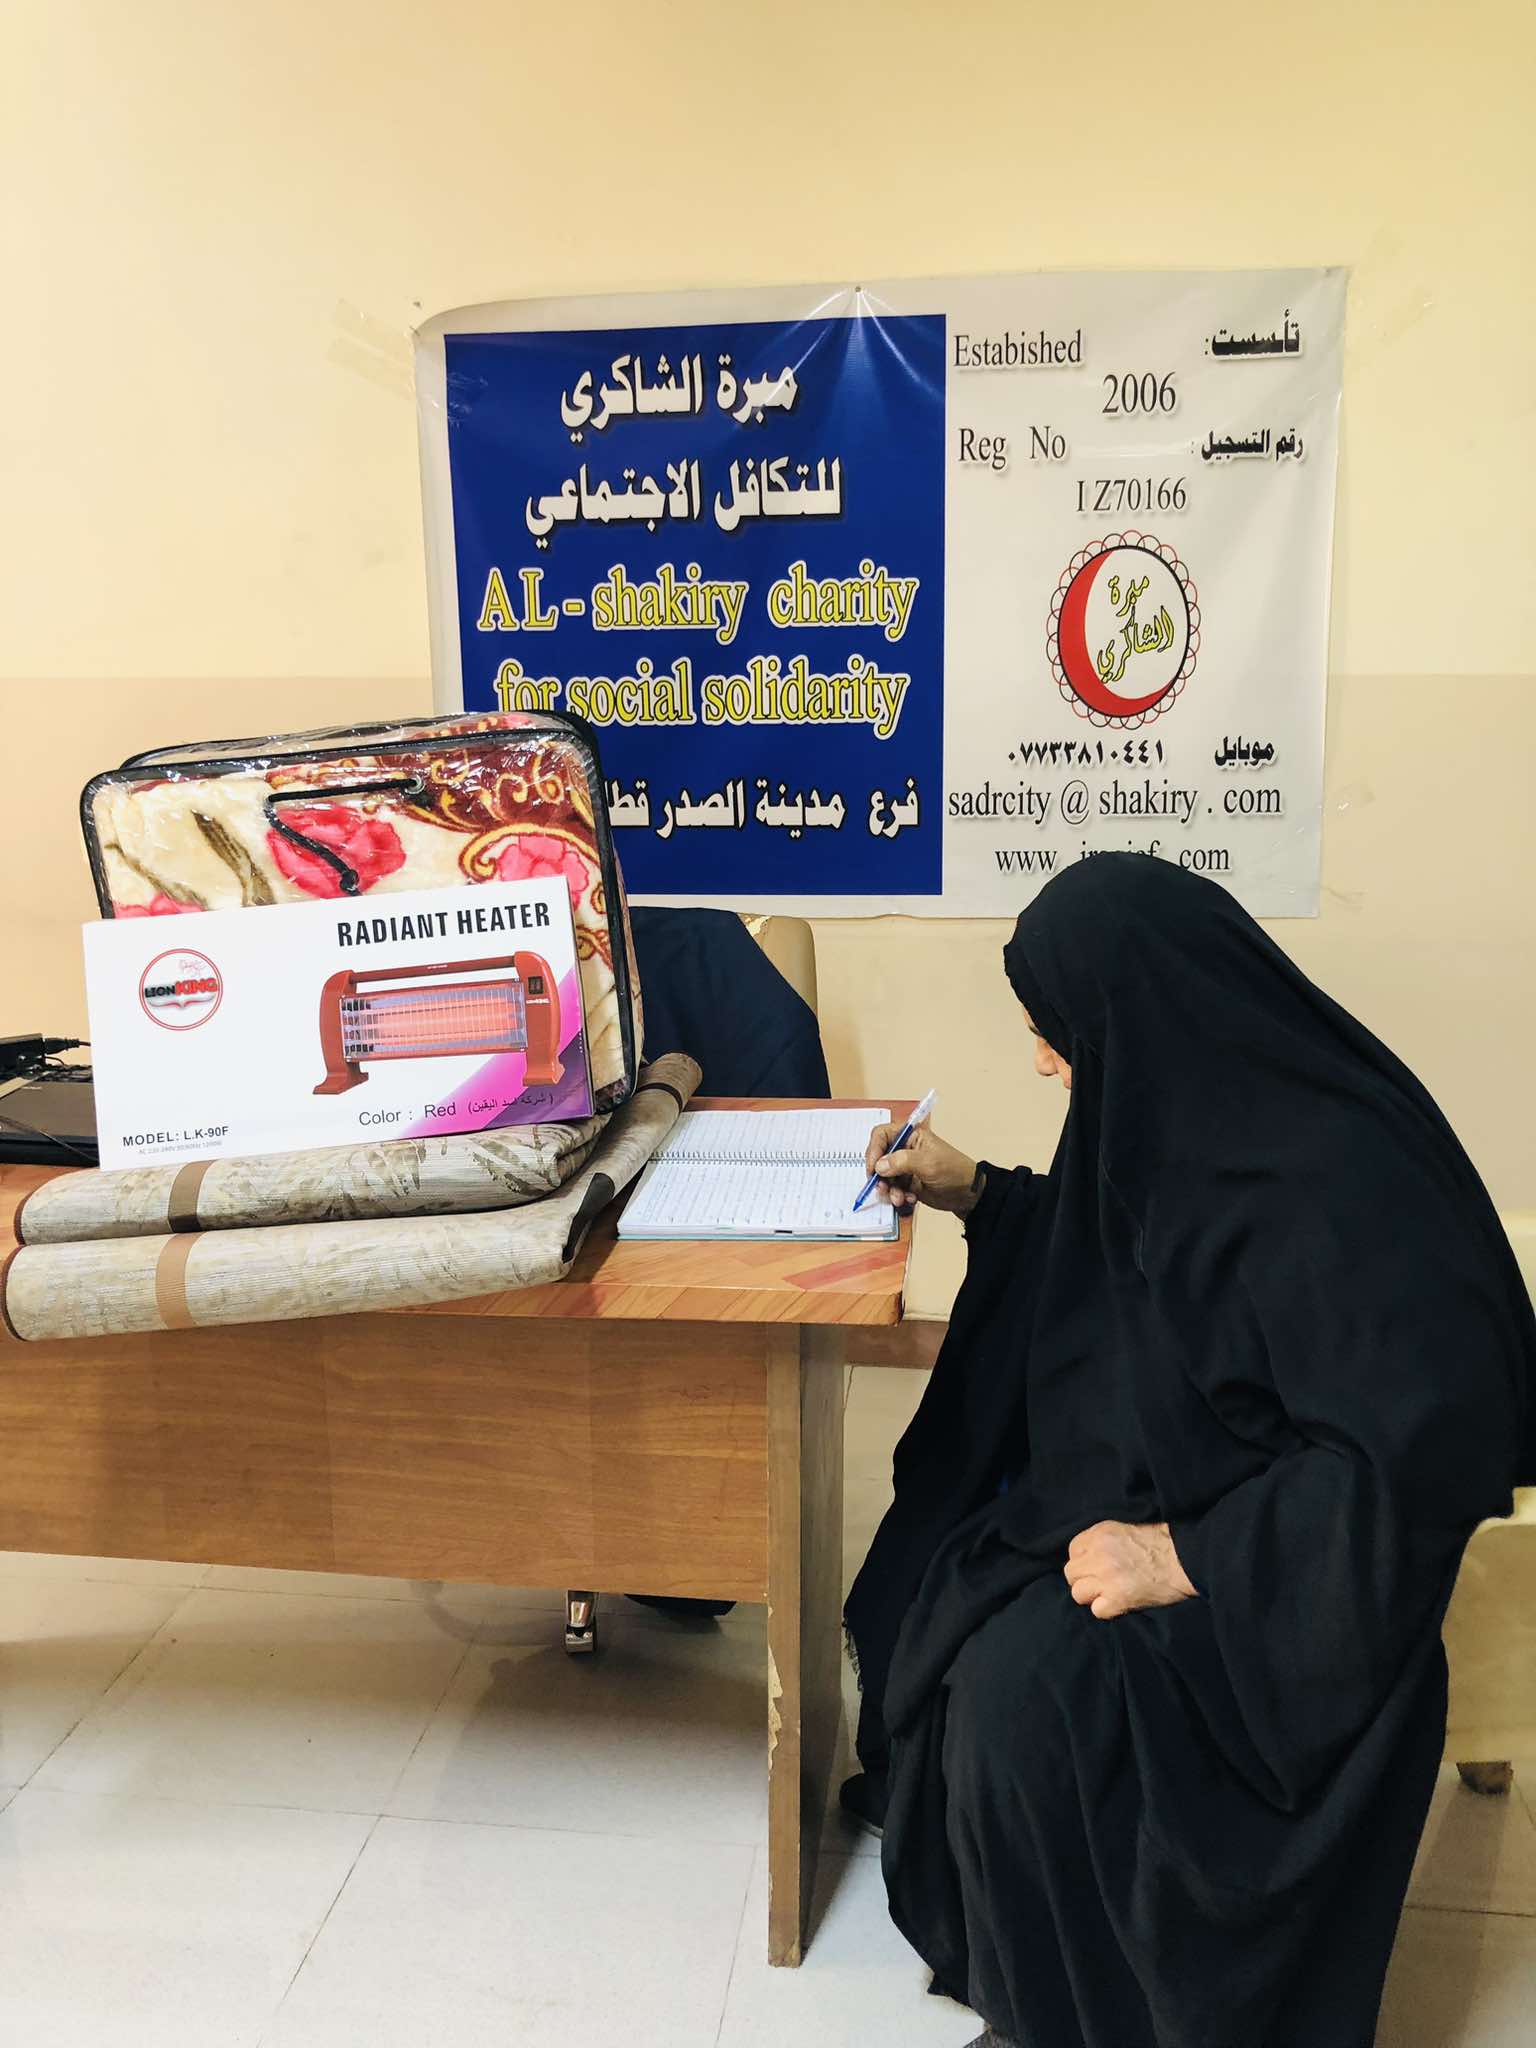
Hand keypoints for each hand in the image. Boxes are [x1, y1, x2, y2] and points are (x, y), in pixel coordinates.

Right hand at [864, 1120, 980, 1215]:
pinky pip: (892, 1189)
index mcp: (910, 1135)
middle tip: (883, 1188)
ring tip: (899, 1198)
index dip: (873, 1150)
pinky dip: (897, 1196)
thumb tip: (879, 1166)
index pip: (882, 1135)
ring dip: (888, 1189)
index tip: (873, 1168)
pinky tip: (909, 1199)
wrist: (968, 1194)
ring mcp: (905, 1168)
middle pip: (878, 1158)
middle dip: (879, 1175)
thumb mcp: (928, 1163)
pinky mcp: (906, 1183)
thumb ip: (902, 1162)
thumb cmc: (953, 1171)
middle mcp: (904, 1149)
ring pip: (883, 1177)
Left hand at [1064, 1521, 1196, 1619]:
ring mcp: (1107, 1577)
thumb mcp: (1125, 1531)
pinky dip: (1107, 1610)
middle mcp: (1099, 1554)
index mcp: (1101, 1533)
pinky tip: (1121, 1603)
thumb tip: (1087, 1558)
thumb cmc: (1162, 1544)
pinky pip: (1097, 1611)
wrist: (1186, 1560)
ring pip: (1079, 1593)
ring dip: (1093, 1596)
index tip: (1095, 1566)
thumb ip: (1102, 1542)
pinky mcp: (1118, 1599)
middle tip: (1101, 1583)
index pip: (1073, 1551)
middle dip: (1084, 1580)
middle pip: (1071, 1573)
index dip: (1084, 1561)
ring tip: (1110, 1594)